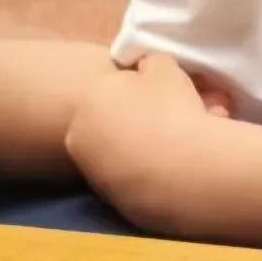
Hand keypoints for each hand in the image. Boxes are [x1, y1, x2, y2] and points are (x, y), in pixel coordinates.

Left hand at [65, 54, 231, 233]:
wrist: (183, 171)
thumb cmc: (173, 110)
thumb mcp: (166, 66)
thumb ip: (149, 63)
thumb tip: (145, 71)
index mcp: (88, 98)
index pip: (113, 85)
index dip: (140, 86)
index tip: (163, 93)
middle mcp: (78, 134)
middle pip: (110, 117)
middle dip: (135, 115)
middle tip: (170, 117)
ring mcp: (89, 169)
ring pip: (117, 147)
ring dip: (140, 142)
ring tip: (175, 143)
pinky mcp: (105, 197)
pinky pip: (125, 173)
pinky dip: (142, 169)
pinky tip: (169, 167)